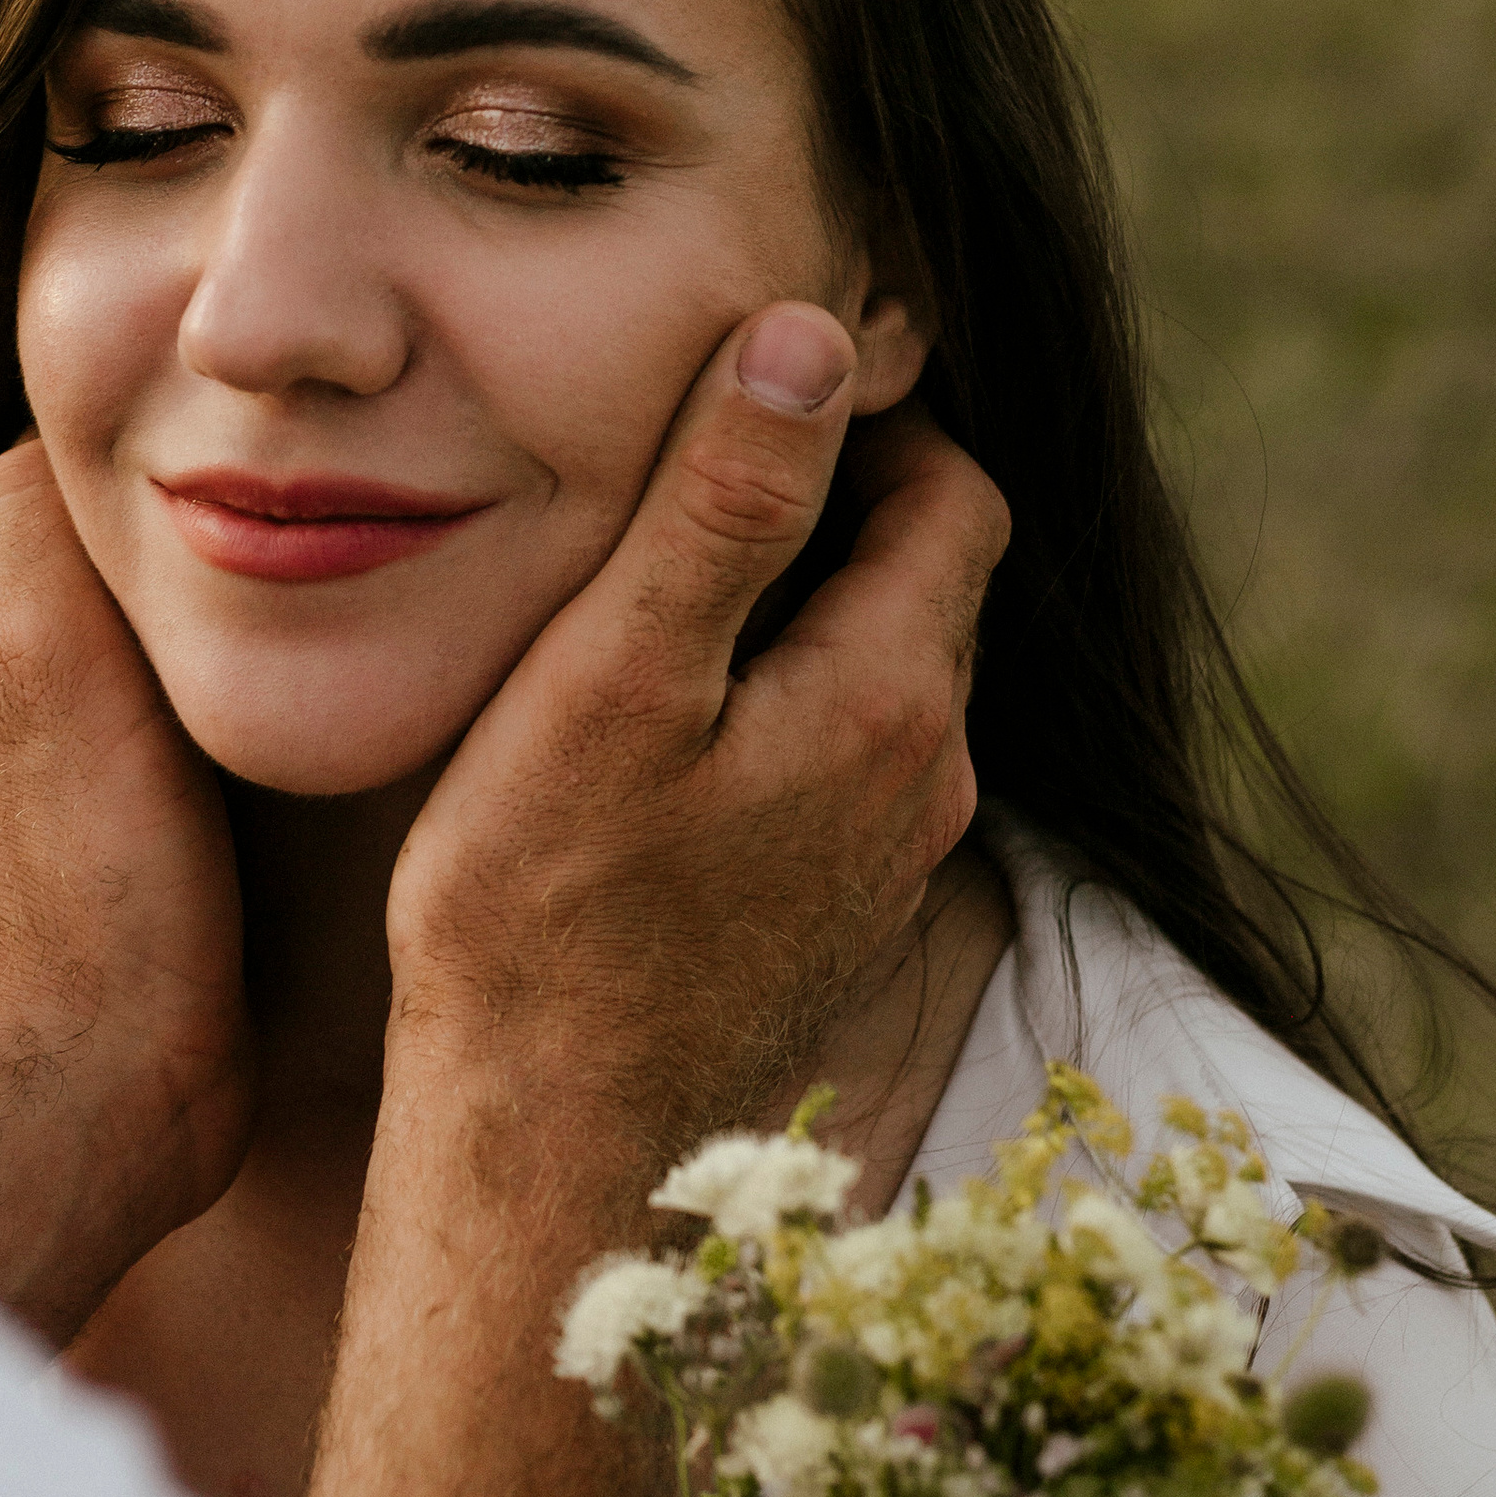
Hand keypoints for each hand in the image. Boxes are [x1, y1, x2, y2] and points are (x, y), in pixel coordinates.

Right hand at [385, 304, 1007, 1162]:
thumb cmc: (543, 915)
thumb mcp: (614, 680)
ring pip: (879, 681)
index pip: (951, 494)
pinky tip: (658, 732)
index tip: (746, 391)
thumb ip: (720, 508)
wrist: (544, 1159)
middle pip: (924, 584)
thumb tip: (806, 337)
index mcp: (889, 698)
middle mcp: (923, 781)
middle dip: (834, 507)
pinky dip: (775, 713)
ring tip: (659, 594)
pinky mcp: (831, 926)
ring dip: (800, 616)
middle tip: (691, 469)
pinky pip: (835, 771)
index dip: (867, 418)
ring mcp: (883, 866)